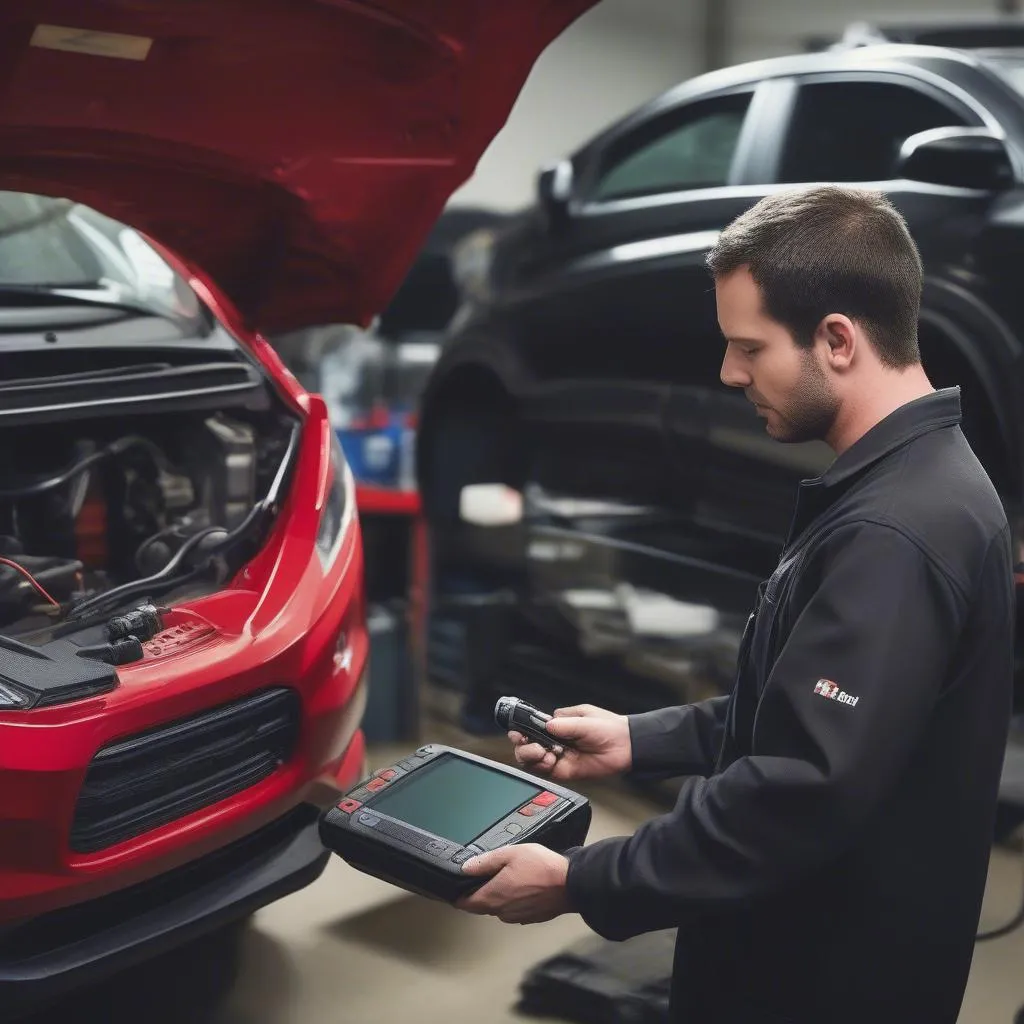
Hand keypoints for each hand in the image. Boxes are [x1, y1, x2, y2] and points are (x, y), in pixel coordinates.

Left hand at [455, 844, 570, 923]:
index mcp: (493, 896)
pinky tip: (520, 889)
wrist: (571, 884)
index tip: (454, 890)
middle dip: (477, 895)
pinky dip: (512, 902)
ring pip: (498, 909)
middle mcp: (502, 912)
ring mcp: (517, 917)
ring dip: (496, 898)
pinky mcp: (530, 918)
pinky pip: (514, 911)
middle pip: (482, 906)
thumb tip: (466, 867)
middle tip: (477, 881)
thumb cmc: (541, 868)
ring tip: (502, 881)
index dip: (457, 897)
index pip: (466, 904)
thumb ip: (486, 861)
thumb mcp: (510, 854)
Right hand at [509, 703, 630, 780]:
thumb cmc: (609, 728)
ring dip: (531, 756)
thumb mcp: (584, 718)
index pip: (532, 727)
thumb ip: (563, 724)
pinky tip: (549, 760)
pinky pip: (546, 772)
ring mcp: (559, 756)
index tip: (517, 731)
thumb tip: (545, 725)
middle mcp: (555, 741)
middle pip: (527, 745)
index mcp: (558, 725)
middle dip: (523, 745)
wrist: (626, 746)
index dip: (522, 730)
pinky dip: (542, 766)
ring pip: (533, 760)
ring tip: (541, 752)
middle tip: (528, 743)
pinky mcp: (565, 771)